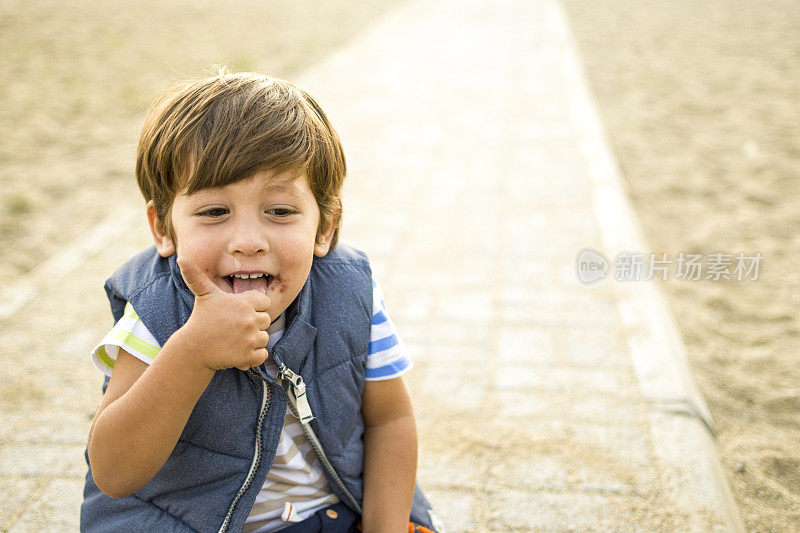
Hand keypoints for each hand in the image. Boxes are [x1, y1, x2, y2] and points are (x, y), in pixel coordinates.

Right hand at [174, 256, 271, 371]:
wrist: (193, 349)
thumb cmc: (201, 319)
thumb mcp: (203, 295)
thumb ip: (197, 275)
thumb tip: (181, 257)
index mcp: (243, 303)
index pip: (265, 303)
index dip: (255, 308)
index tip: (239, 313)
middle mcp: (249, 319)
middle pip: (266, 320)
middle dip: (253, 325)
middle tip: (234, 328)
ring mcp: (249, 338)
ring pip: (264, 338)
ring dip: (252, 341)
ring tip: (234, 339)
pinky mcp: (248, 356)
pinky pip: (262, 356)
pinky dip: (253, 356)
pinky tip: (238, 352)